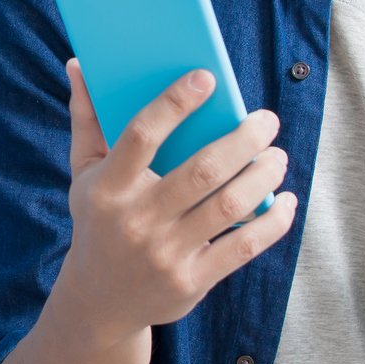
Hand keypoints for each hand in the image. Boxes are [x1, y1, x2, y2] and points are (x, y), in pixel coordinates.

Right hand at [54, 58, 297, 350]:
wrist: (98, 300)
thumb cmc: (99, 220)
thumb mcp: (83, 174)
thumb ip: (86, 119)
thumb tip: (80, 63)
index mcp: (108, 187)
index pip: (142, 135)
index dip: (175, 103)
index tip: (208, 77)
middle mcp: (136, 221)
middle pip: (203, 170)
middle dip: (244, 139)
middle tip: (266, 119)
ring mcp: (166, 254)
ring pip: (229, 206)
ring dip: (263, 175)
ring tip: (276, 155)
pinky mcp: (192, 281)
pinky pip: (243, 246)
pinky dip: (272, 221)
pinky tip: (284, 200)